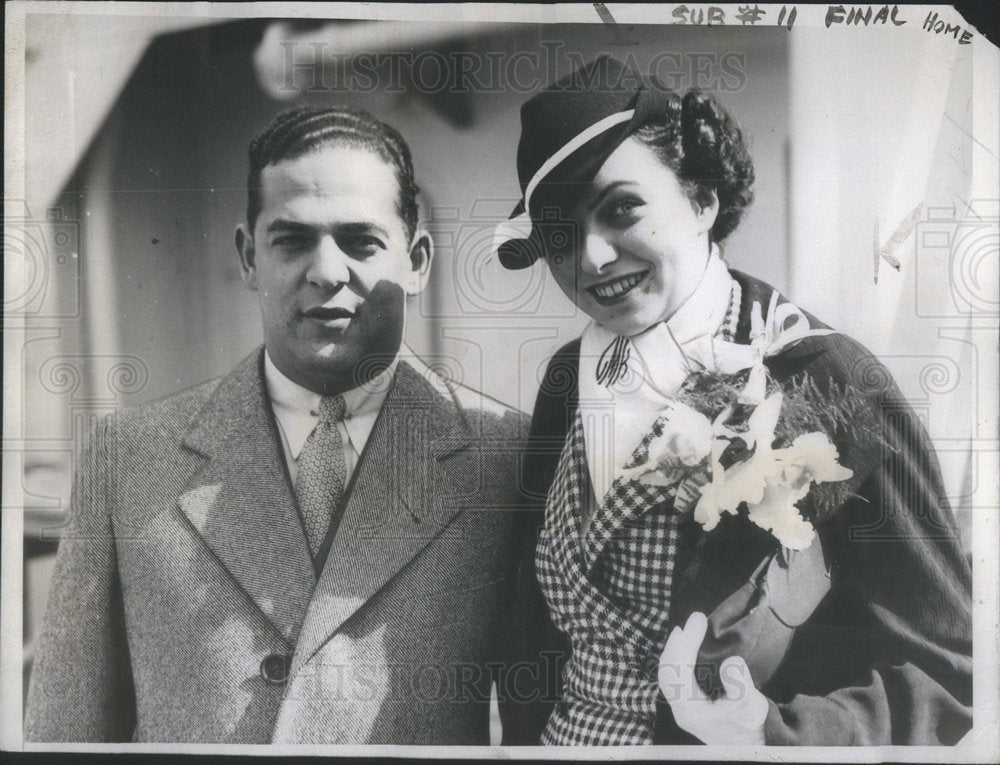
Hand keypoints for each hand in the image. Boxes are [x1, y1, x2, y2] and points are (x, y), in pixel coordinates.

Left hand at [658, 611, 768, 744]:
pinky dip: (679, 658)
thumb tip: (731, 662)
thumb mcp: (751, 706)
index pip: (679, 671)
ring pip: (669, 673)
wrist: (752, 745)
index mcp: (689, 711)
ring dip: (676, 649)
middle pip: (668, 671)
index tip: (699, 621)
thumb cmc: (751, 726)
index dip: (687, 643)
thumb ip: (740, 685)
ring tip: (685, 629)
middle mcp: (681, 708)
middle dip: (678, 643)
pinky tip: (687, 646)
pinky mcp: (688, 702)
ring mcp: (683, 706)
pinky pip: (676, 676)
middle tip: (693, 620)